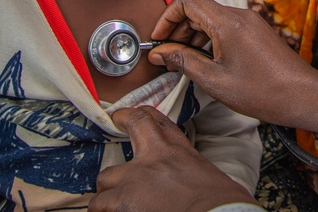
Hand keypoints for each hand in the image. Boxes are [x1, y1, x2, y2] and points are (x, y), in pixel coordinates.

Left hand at [89, 107, 255, 211]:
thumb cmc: (219, 201)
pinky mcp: (122, 199)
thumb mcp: (205, 174)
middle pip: (121, 149)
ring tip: (115, 207)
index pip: (150, 120)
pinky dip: (103, 211)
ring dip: (108, 195)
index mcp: (177, 149)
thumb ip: (185, 171)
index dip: (132, 116)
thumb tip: (180, 185)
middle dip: (117, 168)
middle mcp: (152, 156)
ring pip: (104, 179)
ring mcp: (134, 177)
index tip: (122, 115)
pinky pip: (98, 204)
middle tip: (115, 179)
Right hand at [147, 0, 317, 124]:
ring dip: (191, 36)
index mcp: (227, 22)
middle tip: (167, 57)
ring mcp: (248, 21)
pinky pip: (223, 26)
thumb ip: (183, 61)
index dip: (166, 17)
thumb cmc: (262, 91)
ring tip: (184, 62)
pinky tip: (205, 62)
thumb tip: (159, 53)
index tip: (158, 40)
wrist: (301, 95)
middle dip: (176, 30)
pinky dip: (208, 39)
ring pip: (209, 17)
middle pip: (197, 8)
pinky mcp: (254, 31)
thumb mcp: (214, 80)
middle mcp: (239, 15)